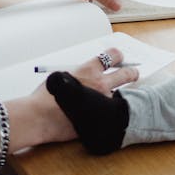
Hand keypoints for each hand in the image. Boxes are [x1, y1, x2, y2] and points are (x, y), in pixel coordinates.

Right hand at [23, 47, 138, 146]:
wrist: (40, 116)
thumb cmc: (46, 96)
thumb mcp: (63, 75)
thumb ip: (79, 74)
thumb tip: (86, 76)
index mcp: (90, 69)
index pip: (113, 55)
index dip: (118, 56)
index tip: (119, 58)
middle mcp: (100, 83)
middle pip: (127, 74)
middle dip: (132, 73)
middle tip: (133, 74)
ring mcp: (103, 102)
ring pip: (120, 95)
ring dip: (117, 96)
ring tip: (115, 99)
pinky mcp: (102, 118)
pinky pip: (111, 113)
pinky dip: (109, 113)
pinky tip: (104, 115)